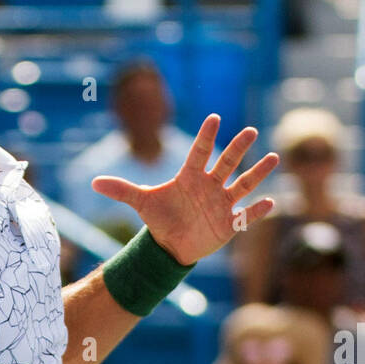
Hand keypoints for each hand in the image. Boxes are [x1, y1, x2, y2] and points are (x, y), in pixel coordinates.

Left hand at [90, 115, 278, 265]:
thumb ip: (121, 190)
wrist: (170, 245)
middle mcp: (209, 186)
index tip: (214, 118)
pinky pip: (246, 215)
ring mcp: (221, 203)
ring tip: (272, 158)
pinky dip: (257, 210)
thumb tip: (92, 182)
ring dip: (257, 173)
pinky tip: (270, 201)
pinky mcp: (229, 223)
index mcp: (190, 177)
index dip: (205, 137)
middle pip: (225, 163)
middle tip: (250, 131)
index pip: (199, 153)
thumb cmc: (160, 219)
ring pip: (242, 184)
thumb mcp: (141, 203)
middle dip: (237, 148)